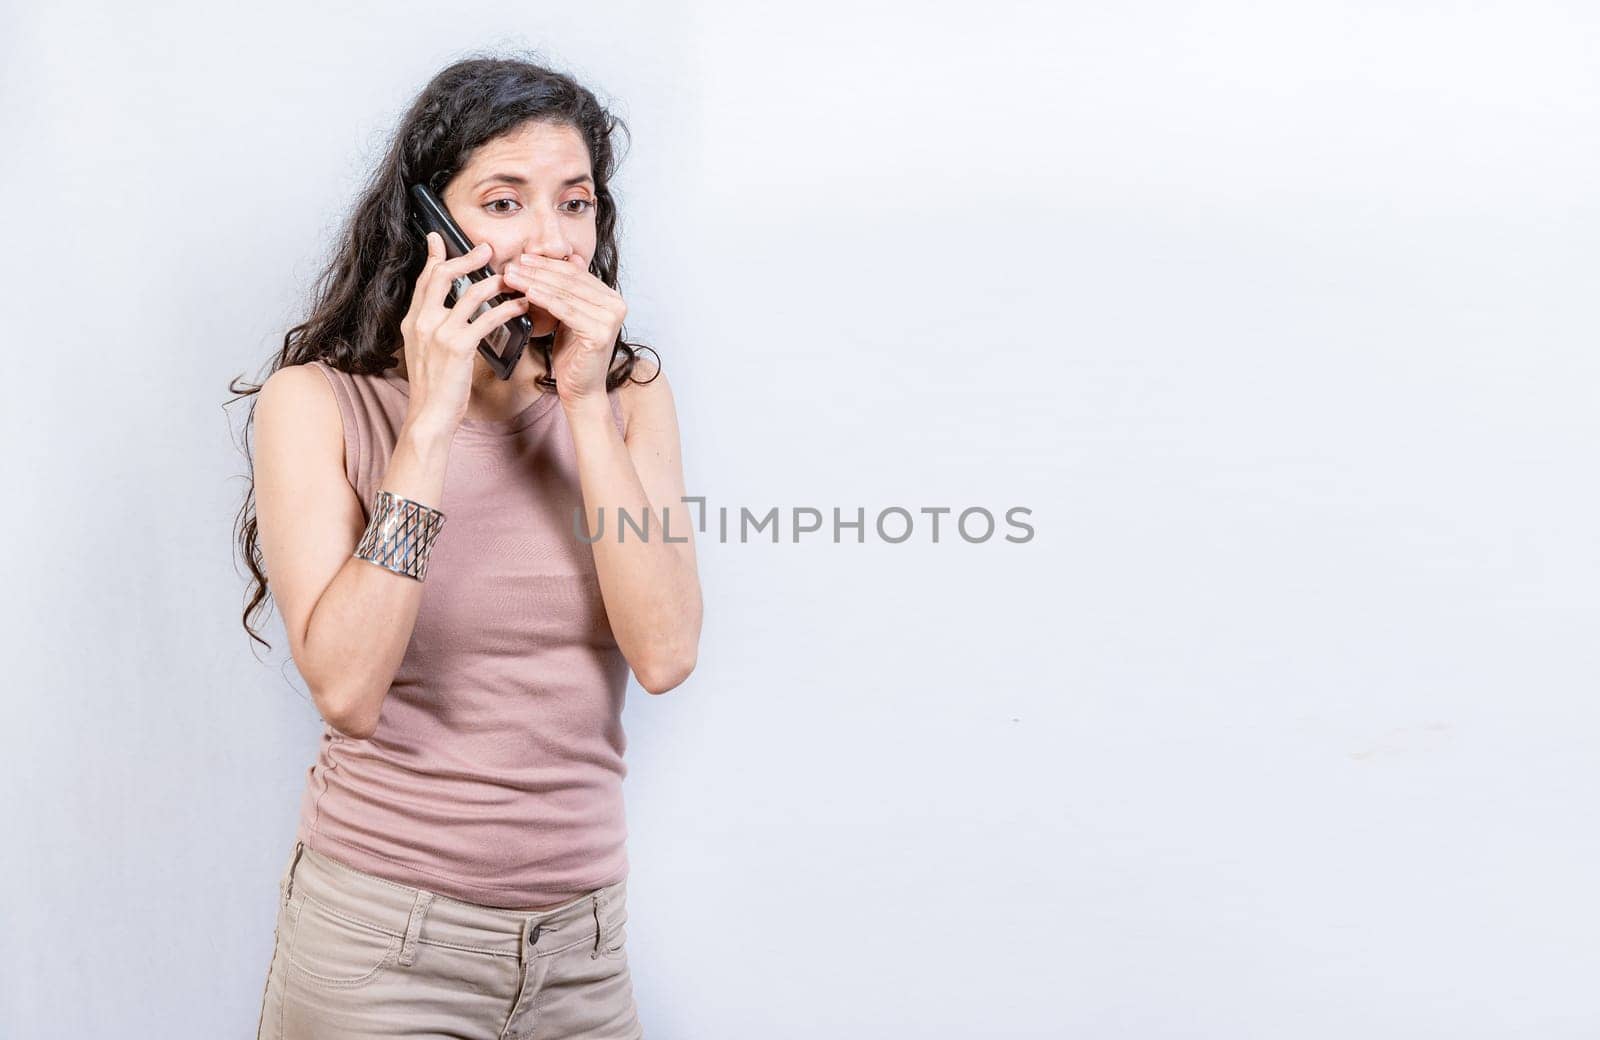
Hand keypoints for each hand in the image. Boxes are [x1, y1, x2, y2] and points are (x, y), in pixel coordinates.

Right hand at [401, 233, 532, 433]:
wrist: (429, 416)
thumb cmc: (434, 387)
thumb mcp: (425, 351)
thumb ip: (432, 328)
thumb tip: (445, 312)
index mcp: (413, 321)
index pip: (424, 279)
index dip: (433, 257)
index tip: (439, 239)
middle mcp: (423, 321)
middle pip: (444, 275)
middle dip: (467, 258)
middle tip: (487, 249)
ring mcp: (440, 333)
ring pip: (470, 293)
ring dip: (495, 282)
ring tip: (513, 279)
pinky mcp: (459, 346)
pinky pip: (487, 318)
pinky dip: (507, 308)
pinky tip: (520, 306)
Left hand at [502, 252, 625, 406]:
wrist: (581, 389)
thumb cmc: (573, 355)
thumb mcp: (567, 316)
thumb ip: (565, 292)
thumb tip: (547, 261)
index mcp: (610, 297)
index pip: (575, 273)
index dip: (547, 264)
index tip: (522, 258)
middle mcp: (616, 304)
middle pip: (569, 281)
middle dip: (537, 272)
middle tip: (512, 265)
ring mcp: (611, 318)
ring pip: (565, 294)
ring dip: (535, 283)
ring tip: (513, 277)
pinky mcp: (601, 333)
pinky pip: (567, 312)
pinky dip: (546, 300)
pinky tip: (528, 293)